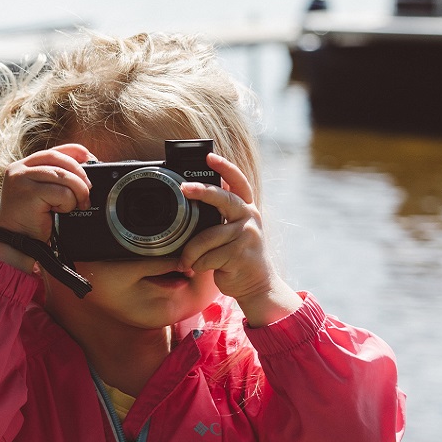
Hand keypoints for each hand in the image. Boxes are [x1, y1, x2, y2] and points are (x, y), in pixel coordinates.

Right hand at [0, 144, 94, 271]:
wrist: (16, 243)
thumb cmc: (32, 220)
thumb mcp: (44, 193)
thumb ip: (56, 178)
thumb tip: (86, 168)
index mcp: (24, 166)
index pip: (54, 151)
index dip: (75, 152)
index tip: (91, 159)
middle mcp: (20, 169)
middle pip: (60, 160)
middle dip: (80, 175)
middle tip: (88, 191)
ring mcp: (22, 180)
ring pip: (63, 176)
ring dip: (77, 192)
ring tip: (77, 205)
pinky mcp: (28, 194)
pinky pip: (62, 192)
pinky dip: (68, 203)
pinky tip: (60, 211)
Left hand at [178, 153, 301, 326]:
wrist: (257, 284)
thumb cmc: (237, 256)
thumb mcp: (235, 230)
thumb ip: (223, 216)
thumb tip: (197, 196)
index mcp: (246, 209)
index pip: (238, 182)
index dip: (225, 168)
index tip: (209, 157)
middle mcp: (249, 217)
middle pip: (223, 199)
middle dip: (202, 191)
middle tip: (184, 188)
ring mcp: (246, 235)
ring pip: (206, 237)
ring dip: (191, 253)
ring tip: (187, 261)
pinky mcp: (240, 254)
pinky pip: (207, 256)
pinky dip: (198, 264)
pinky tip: (202, 268)